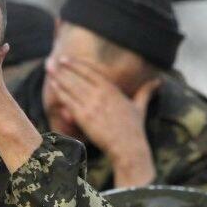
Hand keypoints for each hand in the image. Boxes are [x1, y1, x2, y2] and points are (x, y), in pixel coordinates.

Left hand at [46, 57, 158, 186]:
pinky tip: (52, 86)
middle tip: (50, 61)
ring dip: (58, 77)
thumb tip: (158, 82)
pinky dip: (60, 92)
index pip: (91, 72)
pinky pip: (69, 101)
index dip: (77, 65)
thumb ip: (145, 92)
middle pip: (77, 77)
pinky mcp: (84, 117)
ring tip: (48, 69)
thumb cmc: (134, 129)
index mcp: (112, 90)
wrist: (128, 147)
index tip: (66, 59)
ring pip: (71, 87)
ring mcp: (91, 104)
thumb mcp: (141, 107)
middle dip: (62, 68)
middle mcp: (101, 94)